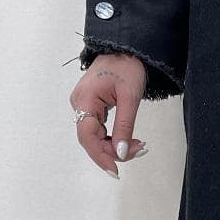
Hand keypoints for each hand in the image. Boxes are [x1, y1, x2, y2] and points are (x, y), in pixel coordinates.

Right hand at [70, 52, 147, 178]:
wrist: (125, 48)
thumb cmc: (127, 66)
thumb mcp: (130, 98)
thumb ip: (124, 127)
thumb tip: (121, 153)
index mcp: (84, 100)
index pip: (87, 137)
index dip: (100, 156)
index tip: (115, 171)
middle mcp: (79, 104)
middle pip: (91, 139)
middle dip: (113, 151)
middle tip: (139, 151)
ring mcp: (84, 106)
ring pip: (96, 137)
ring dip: (115, 146)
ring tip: (139, 145)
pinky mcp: (91, 107)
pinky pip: (99, 129)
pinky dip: (114, 138)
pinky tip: (130, 140)